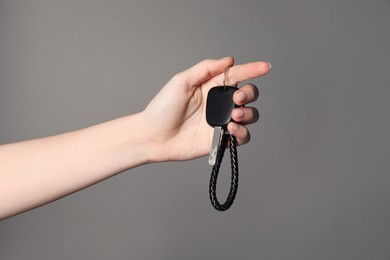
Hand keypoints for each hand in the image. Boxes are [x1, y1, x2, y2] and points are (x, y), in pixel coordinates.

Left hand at [141, 57, 270, 161]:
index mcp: (211, 86)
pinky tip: (231, 129)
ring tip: (234, 115)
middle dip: (249, 93)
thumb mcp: (182, 81)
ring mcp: (222, 121)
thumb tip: (229, 59)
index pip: (236, 75)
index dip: (252, 69)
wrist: (154, 137)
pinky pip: (242, 136)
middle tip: (238, 97)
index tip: (265, 66)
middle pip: (248, 94)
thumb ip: (205, 69)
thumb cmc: (163, 108)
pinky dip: (242, 132)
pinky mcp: (221, 139)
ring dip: (248, 113)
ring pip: (249, 115)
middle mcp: (219, 103)